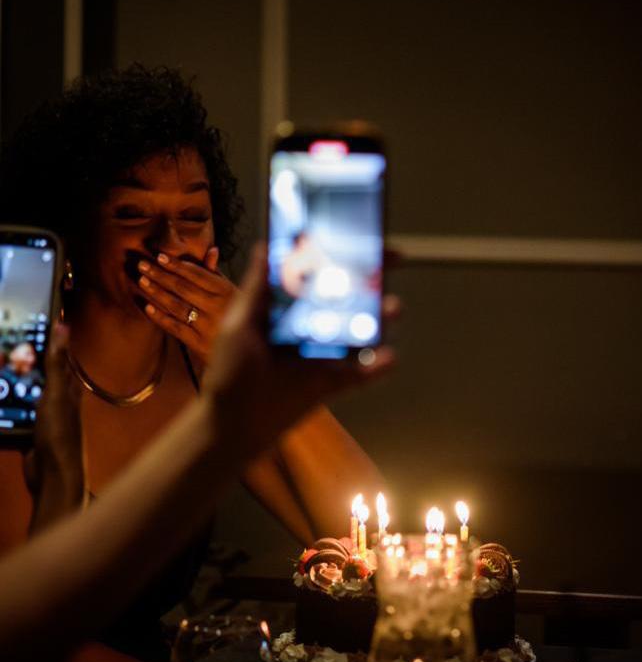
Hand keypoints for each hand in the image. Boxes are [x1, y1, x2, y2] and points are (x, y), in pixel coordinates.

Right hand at [25, 324, 83, 530]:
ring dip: (10, 388)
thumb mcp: (57, 392)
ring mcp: (44, 418)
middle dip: (21, 366)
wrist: (53, 474)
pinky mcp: (31, 433)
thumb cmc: (59, 431)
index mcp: (68, 388)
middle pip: (38, 377)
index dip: (46, 342)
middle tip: (2, 351)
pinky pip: (16, 416)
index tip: (28, 325)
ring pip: (24, 396)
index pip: (58, 358)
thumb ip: (58, 362)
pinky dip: (5, 409)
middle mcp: (59, 401)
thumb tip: (64, 326)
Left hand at [137, 247, 234, 363]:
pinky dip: (161, 317)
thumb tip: (212, 250)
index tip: (159, 256)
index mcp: (227, 292)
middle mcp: (218, 308)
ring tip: (142, 281)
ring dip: (157, 293)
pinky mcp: (200, 344)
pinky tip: (148, 307)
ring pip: (177, 307)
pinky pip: (176, 328)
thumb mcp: (235, 294)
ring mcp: (208, 327)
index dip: (177, 265)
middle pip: (183, 288)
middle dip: (160, 275)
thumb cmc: (238, 316)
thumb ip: (218, 274)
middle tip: (142, 264)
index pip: (198, 274)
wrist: (248, 352)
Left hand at [203, 244, 396, 460]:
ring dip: (378, 317)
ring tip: (393, 308)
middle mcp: (307, 325)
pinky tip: (389, 357)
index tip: (356, 234)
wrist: (232, 427)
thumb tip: (265, 246)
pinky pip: (360, 373)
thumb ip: (256, 291)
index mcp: (284, 308)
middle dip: (369, 277)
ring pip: (357, 329)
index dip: (335, 253)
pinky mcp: (331, 382)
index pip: (314, 273)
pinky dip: (377, 366)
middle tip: (392, 259)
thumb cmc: (228, 374)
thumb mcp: (237, 327)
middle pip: (343, 296)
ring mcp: (322, 353)